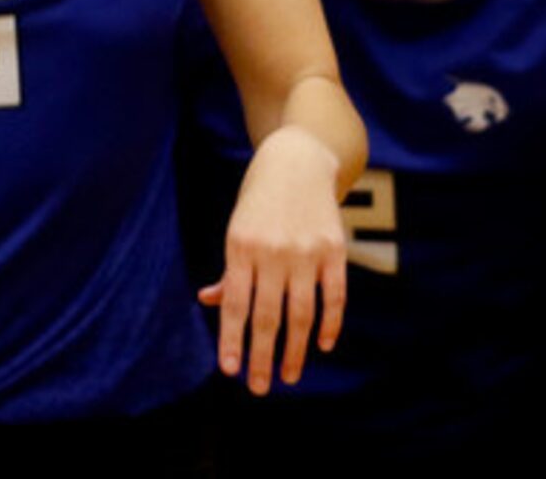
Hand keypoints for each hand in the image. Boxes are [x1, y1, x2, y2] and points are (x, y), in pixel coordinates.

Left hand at [201, 125, 345, 394]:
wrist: (298, 159)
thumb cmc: (259, 201)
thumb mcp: (237, 229)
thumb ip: (231, 270)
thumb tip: (210, 302)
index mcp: (241, 247)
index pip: (235, 305)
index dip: (232, 341)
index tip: (230, 372)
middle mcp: (273, 251)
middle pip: (267, 316)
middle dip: (262, 357)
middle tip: (259, 388)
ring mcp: (306, 251)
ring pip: (301, 314)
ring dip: (296, 350)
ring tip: (290, 376)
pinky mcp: (335, 249)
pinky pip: (334, 296)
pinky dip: (330, 323)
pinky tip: (323, 344)